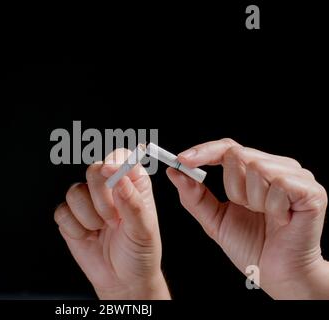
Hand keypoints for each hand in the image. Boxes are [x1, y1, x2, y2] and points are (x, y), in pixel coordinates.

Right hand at [54, 149, 169, 298]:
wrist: (122, 280)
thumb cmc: (139, 253)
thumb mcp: (144, 230)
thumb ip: (133, 204)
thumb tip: (120, 179)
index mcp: (132, 184)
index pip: (120, 157)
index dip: (113, 162)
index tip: (110, 172)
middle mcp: (108, 188)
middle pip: (92, 170)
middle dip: (101, 198)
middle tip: (112, 218)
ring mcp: (87, 201)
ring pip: (75, 192)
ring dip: (89, 217)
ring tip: (102, 229)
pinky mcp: (70, 217)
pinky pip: (62, 212)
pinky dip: (75, 228)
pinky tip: (88, 236)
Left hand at [167, 138, 328, 298]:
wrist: (278, 274)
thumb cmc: (252, 246)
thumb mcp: (214, 219)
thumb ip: (194, 195)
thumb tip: (175, 172)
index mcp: (254, 171)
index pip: (226, 148)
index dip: (204, 151)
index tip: (182, 160)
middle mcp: (275, 167)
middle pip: (237, 154)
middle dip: (232, 188)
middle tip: (246, 209)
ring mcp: (296, 176)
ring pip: (257, 167)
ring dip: (252, 200)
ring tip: (265, 216)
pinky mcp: (311, 190)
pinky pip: (279, 183)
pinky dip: (272, 207)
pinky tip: (280, 220)